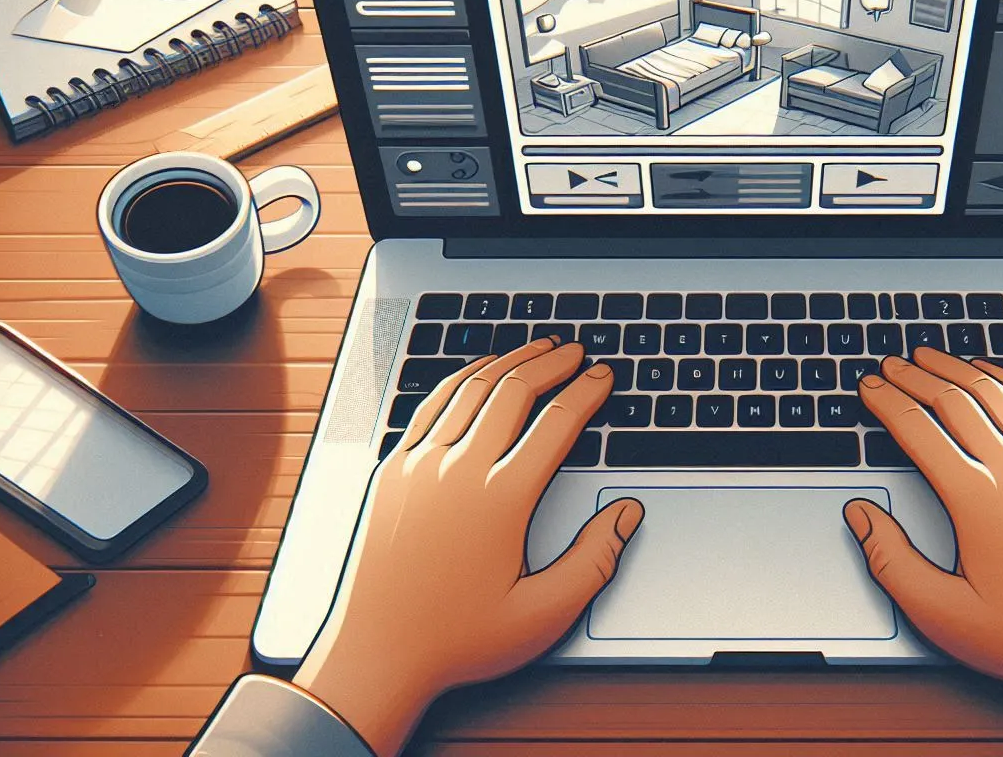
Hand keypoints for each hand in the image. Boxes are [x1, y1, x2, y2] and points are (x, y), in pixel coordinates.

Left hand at [293, 338, 641, 754]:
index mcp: (501, 500)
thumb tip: (626, 513)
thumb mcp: (542, 615)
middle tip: (576, 350)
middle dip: (551, 363)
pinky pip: (430, 406)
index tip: (604, 377)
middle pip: (513, 391)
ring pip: (470, 389)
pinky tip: (477, 372)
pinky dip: (461, 379)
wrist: (375, 655)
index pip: (557, 424)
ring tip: (535, 347)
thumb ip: (594, 561)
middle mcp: (458, 471)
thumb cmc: (458, 640)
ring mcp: (419, 465)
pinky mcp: (392, 471)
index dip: (587, 392)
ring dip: (509, 361)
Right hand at [849, 349, 1002, 755]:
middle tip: (889, 363)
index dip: (886, 403)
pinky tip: (991, 374)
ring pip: (998, 393)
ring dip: (958, 369)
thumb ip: (892, 563)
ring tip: (929, 357)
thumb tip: (862, 514)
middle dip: (915, 377)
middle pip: (955, 400)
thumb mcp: (945, 616)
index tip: (867, 388)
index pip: (919, 430)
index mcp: (979, 500)